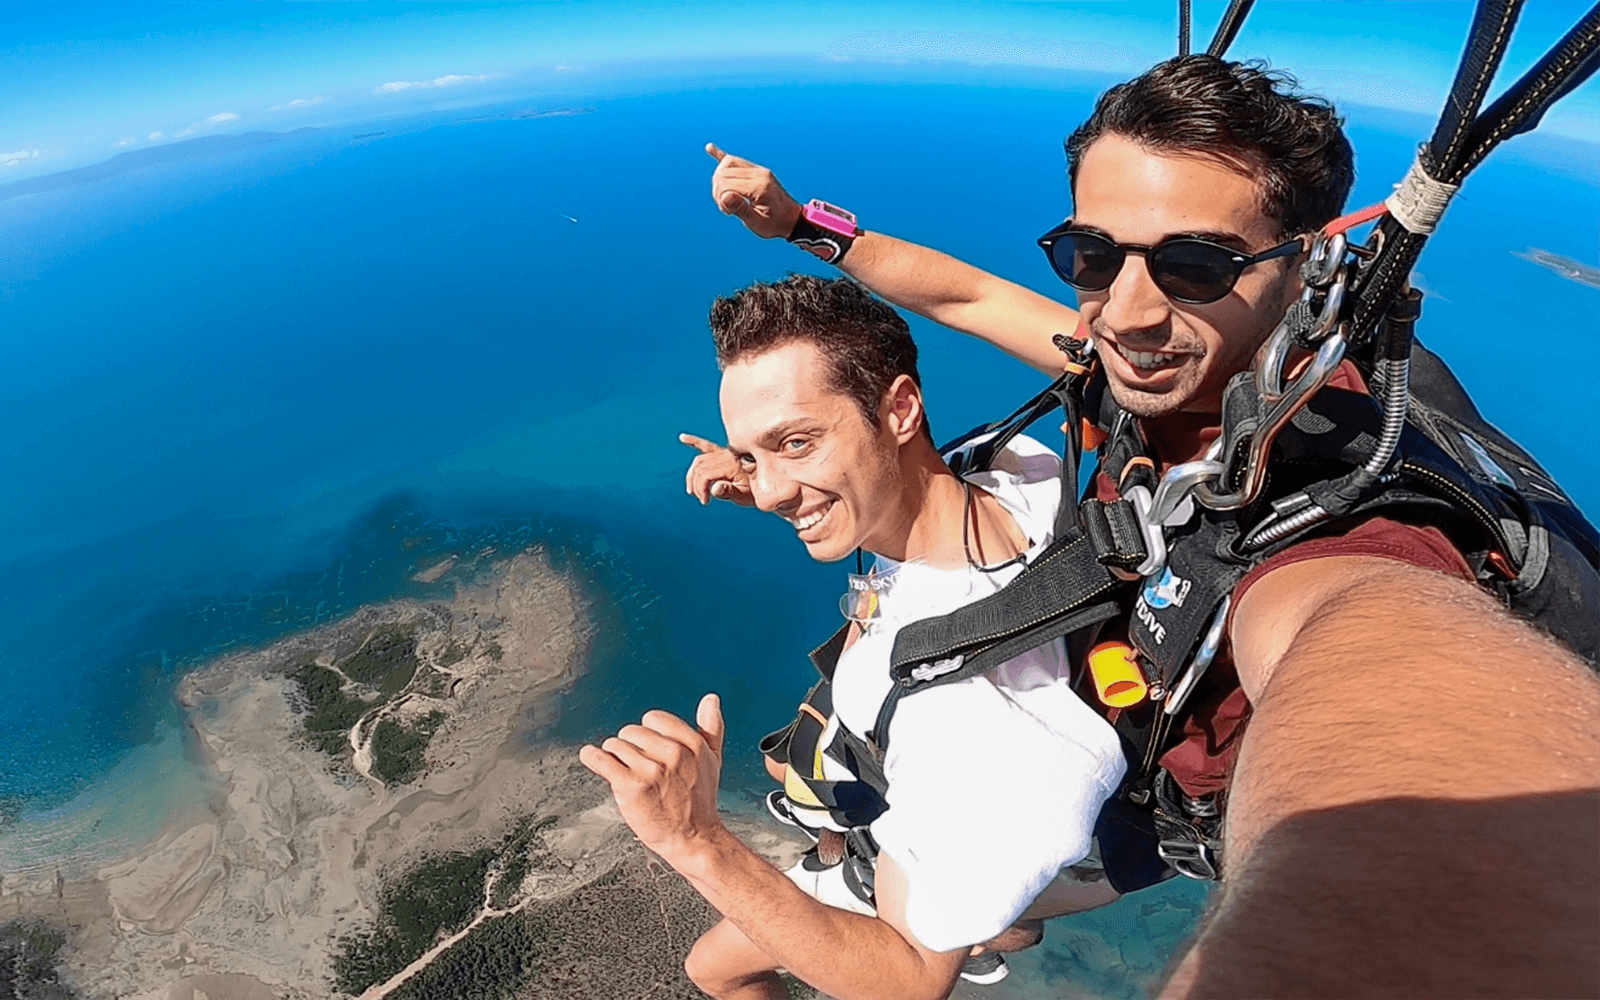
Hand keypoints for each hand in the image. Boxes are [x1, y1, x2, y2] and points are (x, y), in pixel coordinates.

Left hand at [579, 694, 726, 859]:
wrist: (693, 839)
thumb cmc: (699, 802)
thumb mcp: (712, 760)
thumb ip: (711, 727)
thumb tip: (711, 699)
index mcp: (692, 743)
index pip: (653, 718)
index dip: (649, 735)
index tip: (650, 751)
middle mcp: (673, 753)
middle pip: (631, 731)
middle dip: (630, 748)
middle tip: (640, 769)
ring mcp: (651, 770)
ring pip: (615, 745)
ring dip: (615, 759)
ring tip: (628, 775)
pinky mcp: (631, 786)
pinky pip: (601, 759)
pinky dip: (592, 758)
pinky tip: (591, 757)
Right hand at [681, 432, 754, 505]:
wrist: (768, 485)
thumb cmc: (756, 492)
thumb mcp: (744, 496)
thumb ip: (729, 492)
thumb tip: (715, 488)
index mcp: (731, 464)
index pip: (705, 474)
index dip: (701, 489)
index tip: (705, 501)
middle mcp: (726, 455)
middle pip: (700, 468)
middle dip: (696, 485)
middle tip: (702, 498)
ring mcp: (724, 452)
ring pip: (699, 460)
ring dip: (692, 475)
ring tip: (692, 490)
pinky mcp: (724, 452)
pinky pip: (707, 445)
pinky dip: (695, 442)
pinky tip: (683, 438)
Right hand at [706, 143, 802, 239]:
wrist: (793, 219)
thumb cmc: (775, 223)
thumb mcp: (757, 222)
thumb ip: (740, 209)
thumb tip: (723, 197)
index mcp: (759, 187)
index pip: (727, 184)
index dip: (721, 199)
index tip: (728, 212)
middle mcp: (759, 174)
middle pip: (724, 173)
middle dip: (718, 191)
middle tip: (727, 208)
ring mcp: (759, 170)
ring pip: (728, 164)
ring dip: (719, 180)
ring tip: (725, 197)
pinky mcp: (757, 171)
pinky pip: (737, 160)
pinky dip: (721, 156)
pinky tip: (709, 148)